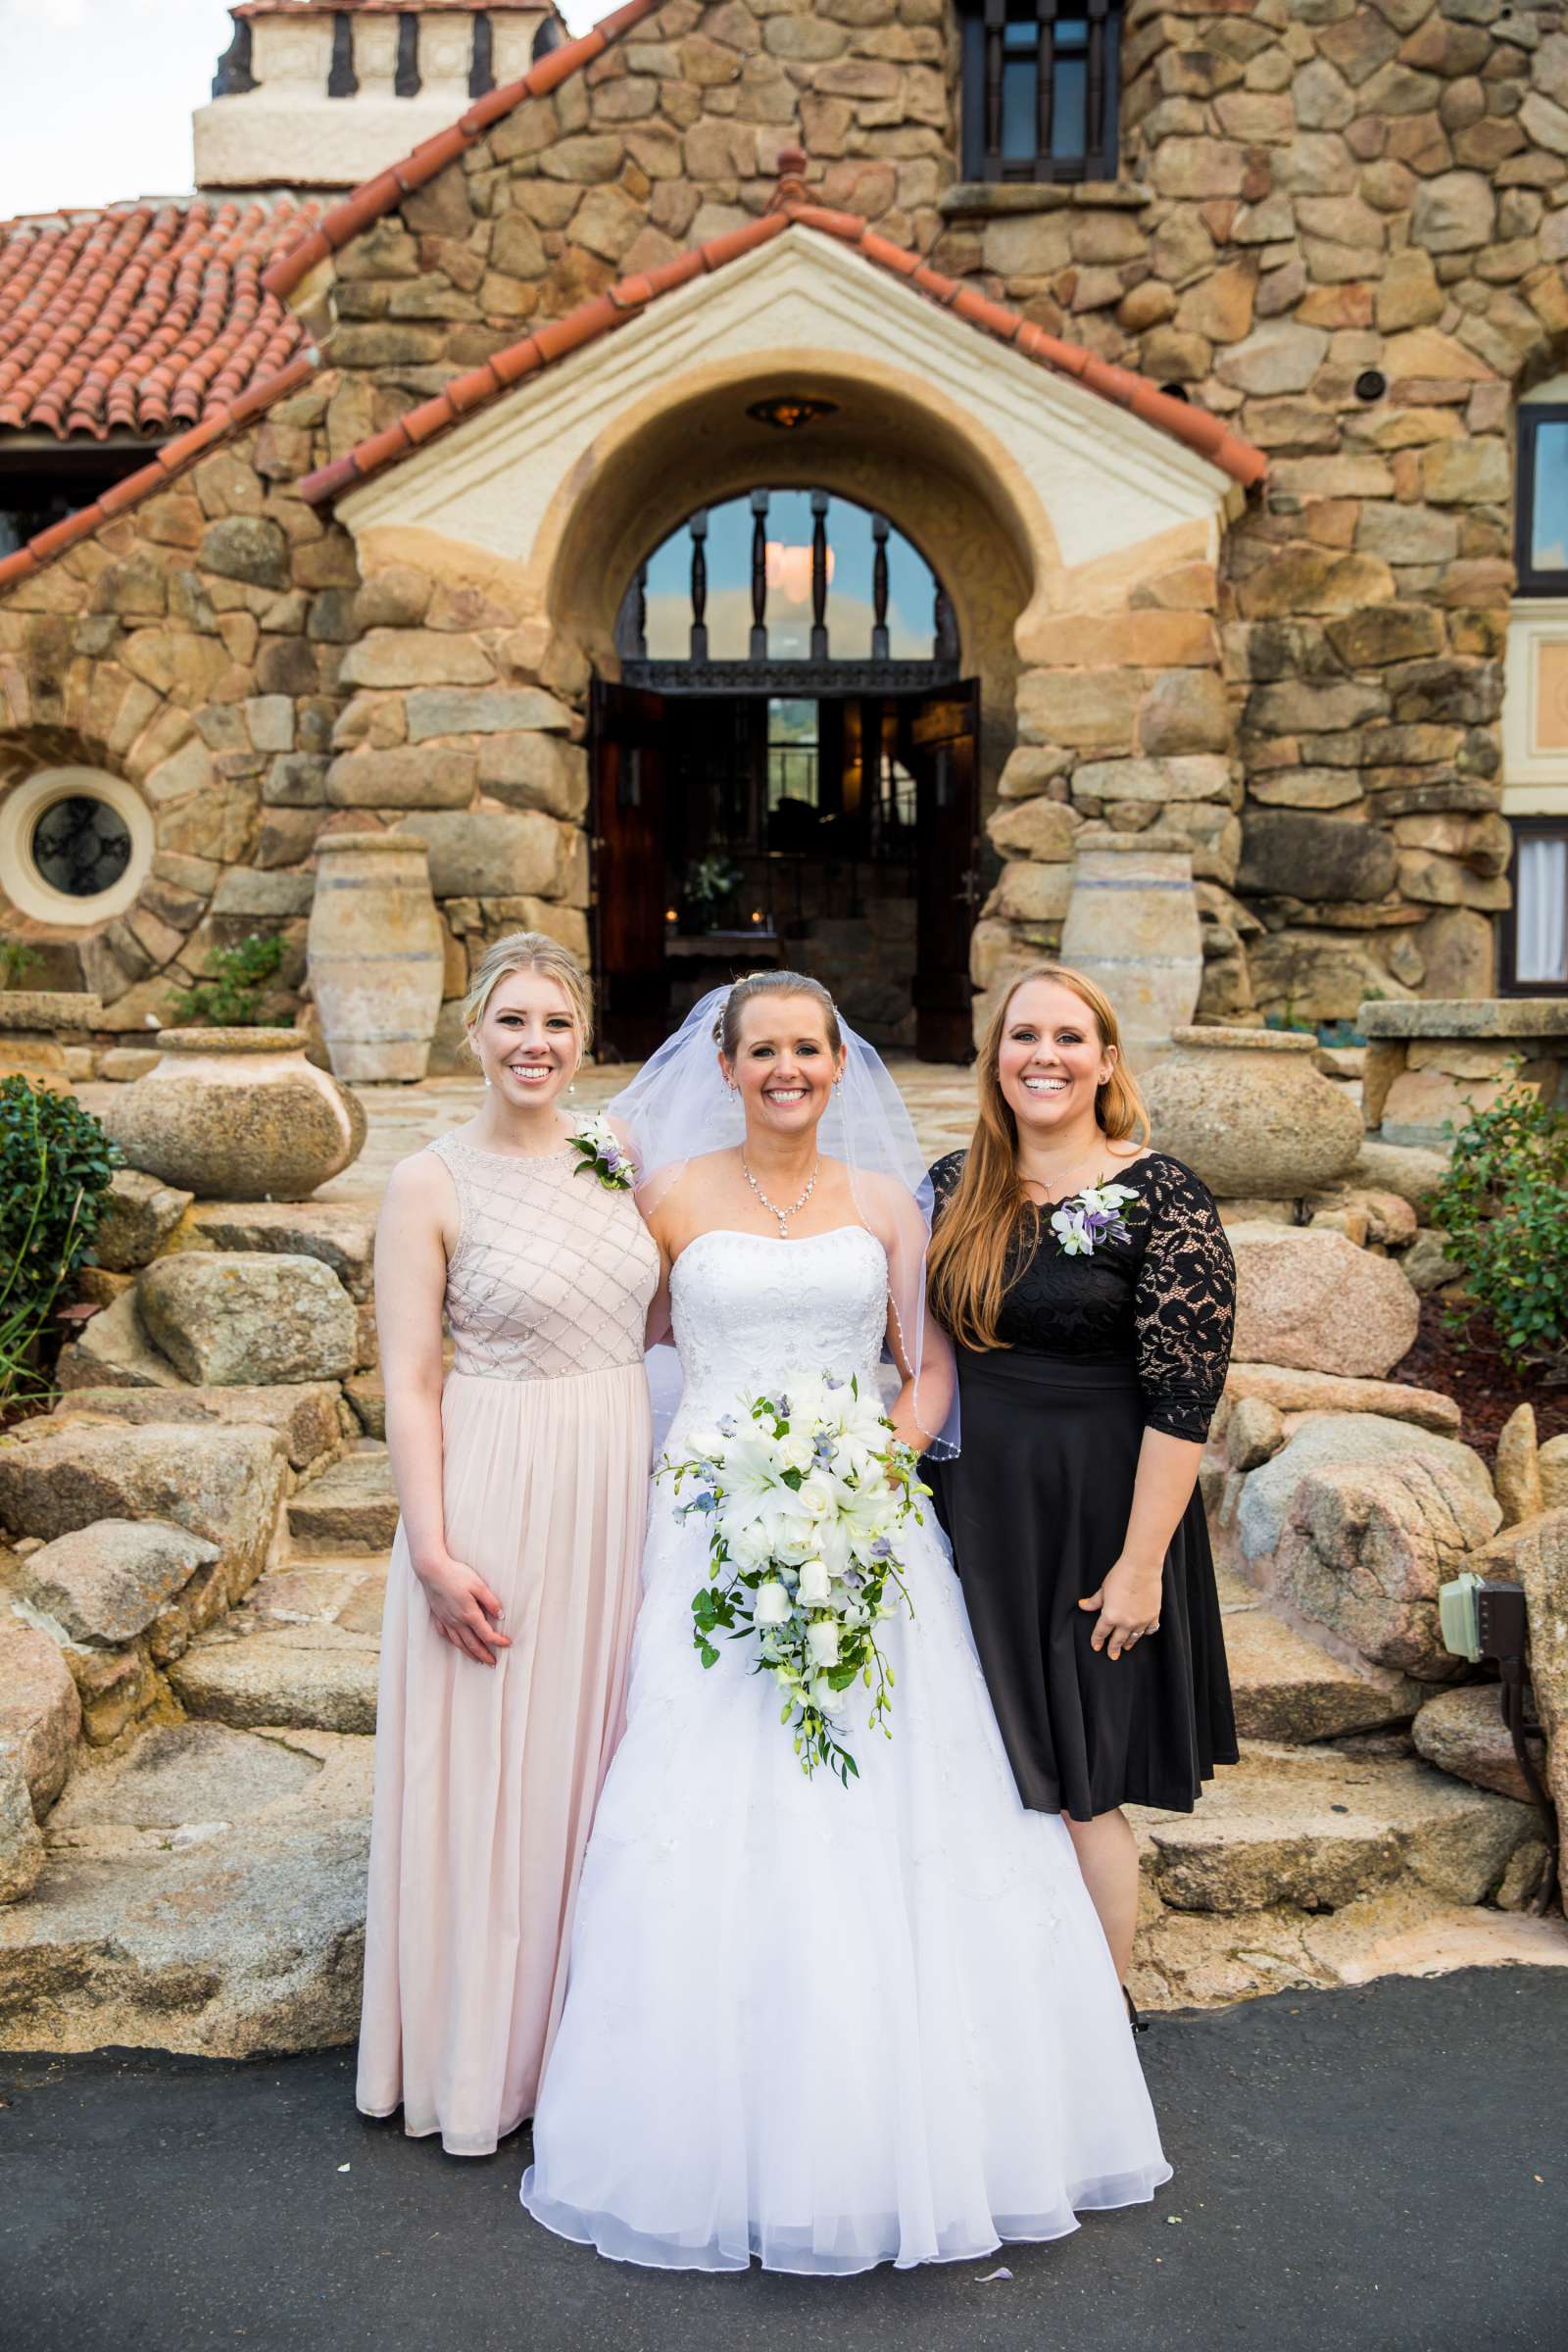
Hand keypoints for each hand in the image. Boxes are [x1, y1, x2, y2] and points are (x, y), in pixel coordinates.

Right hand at [414, 1550, 511, 1666]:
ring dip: (471, 1654)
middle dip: (485, 1655)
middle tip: (493, 1663)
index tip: (508, 1644)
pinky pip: (447, 1636)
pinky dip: (455, 1644)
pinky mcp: (438, 1617)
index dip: (499, 1642)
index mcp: (469, 1614)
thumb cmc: (456, 1575)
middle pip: (473, 1645)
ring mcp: (446, 1621)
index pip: (487, 1635)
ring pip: (459, 1644)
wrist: (431, 1570)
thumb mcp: (478, 1585)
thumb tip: (500, 1616)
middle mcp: (457, 1622)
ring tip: (478, 1661)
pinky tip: (458, 1645)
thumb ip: (490, 1601)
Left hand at [1079, 1554, 1162, 1660]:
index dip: (1097, 1641)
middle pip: (1117, 1640)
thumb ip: (1094, 1601)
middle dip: (1113, 1649)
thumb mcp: (1103, 1589)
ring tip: (1126, 1647)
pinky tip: (1142, 1633)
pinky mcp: (1153, 1616)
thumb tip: (1082, 1605)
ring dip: (1129, 1643)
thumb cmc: (1121, 1575)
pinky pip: (1149, 1630)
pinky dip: (1145, 1632)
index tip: (1096, 1646)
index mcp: (1110, 1616)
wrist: (1142, 1567)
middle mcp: (1126, 1622)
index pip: (1101, 1633)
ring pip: (1134, 1637)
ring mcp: (1141, 1621)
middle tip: (1112, 1655)